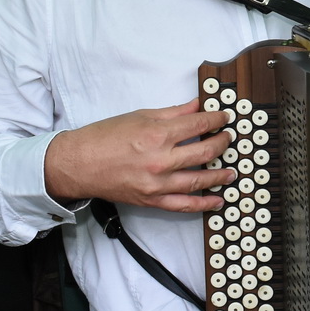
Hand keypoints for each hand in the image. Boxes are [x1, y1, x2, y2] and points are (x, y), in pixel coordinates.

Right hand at [44, 98, 232, 212]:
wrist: (77, 164)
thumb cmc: (104, 137)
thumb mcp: (140, 116)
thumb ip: (173, 113)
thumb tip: (197, 105)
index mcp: (157, 134)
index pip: (199, 124)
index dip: (218, 120)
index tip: (225, 119)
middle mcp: (160, 160)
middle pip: (206, 151)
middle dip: (223, 143)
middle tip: (229, 139)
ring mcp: (157, 183)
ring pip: (199, 180)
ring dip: (220, 174)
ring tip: (232, 171)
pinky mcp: (152, 200)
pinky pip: (184, 205)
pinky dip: (204, 204)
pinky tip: (218, 200)